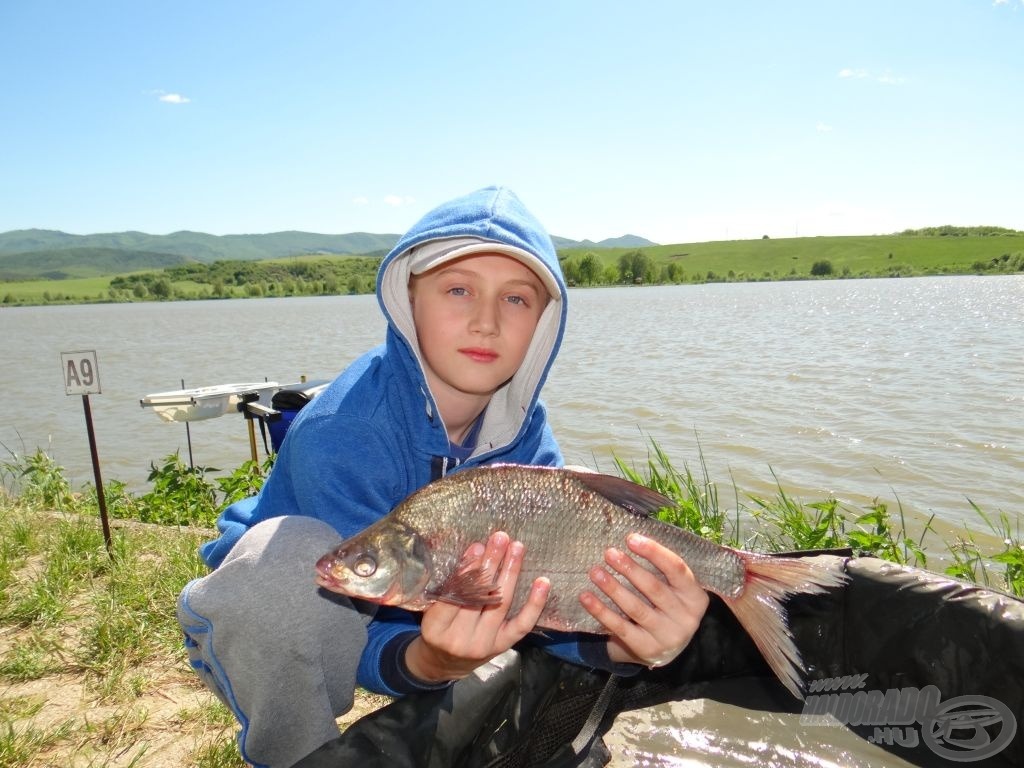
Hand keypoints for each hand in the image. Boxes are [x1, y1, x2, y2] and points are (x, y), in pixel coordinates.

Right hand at [404, 531, 549, 682]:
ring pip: (500, 604)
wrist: (444, 665)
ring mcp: (484, 644)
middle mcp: (460, 639)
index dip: (466, 570)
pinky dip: (534, 603)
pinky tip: (542, 582)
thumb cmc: (436, 630)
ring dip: (510, 572)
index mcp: (436, 629)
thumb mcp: (430, 611)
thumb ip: (446, 588)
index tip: (476, 547)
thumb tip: (474, 550)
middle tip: (500, 539)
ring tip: (516, 548)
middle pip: (478, 597)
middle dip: (491, 564)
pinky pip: (522, 624)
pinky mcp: (503, 646)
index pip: (453, 596)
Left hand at [580, 533, 708, 667]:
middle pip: (654, 588)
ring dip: (613, 588)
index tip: (631, 539)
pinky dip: (601, 611)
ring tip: (595, 572)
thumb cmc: (666, 608)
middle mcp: (686, 619)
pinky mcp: (646, 649)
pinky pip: (620, 627)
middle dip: (629, 568)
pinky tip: (586, 597)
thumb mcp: (674, 590)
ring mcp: (667, 636)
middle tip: (609, 553)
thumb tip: (631, 539)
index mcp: (696, 598)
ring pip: (636, 608)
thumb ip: (661, 570)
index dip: (654, 552)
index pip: (677, 569)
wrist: (665, 650)